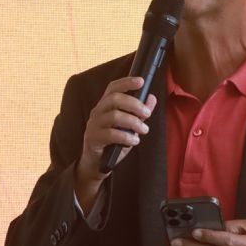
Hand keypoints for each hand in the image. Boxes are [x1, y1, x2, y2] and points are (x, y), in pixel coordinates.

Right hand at [75, 76, 156, 210]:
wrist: (97, 164)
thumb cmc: (113, 142)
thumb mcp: (129, 126)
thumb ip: (140, 112)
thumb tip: (152, 98)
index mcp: (105, 105)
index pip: (113, 87)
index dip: (126, 82)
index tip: (141, 81)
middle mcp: (97, 112)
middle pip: (114, 99)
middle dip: (134, 104)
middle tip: (147, 113)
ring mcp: (94, 125)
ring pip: (114, 116)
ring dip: (133, 122)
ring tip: (144, 130)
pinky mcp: (93, 139)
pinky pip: (111, 134)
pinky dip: (126, 137)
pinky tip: (134, 141)